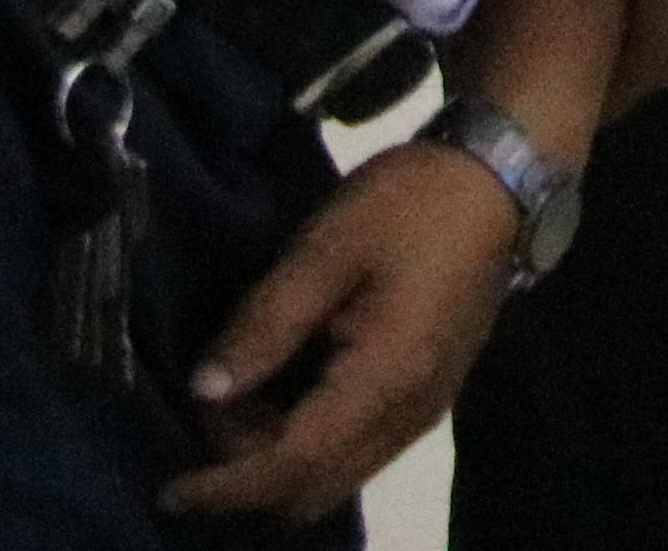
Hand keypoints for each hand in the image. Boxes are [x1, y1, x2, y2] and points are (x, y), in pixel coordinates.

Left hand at [161, 142, 521, 520]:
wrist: (497, 178)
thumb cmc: (409, 205)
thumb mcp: (325, 247)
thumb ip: (265, 322)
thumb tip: (206, 391)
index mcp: (384, 378)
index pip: (293, 463)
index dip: (226, 485)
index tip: (169, 487)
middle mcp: (408, 414)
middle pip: (313, 489)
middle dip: (248, 474)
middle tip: (212, 409)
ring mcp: (423, 409)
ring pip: (336, 476)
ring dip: (279, 460)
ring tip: (243, 397)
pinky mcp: (428, 394)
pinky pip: (358, 451)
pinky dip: (309, 445)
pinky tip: (284, 393)